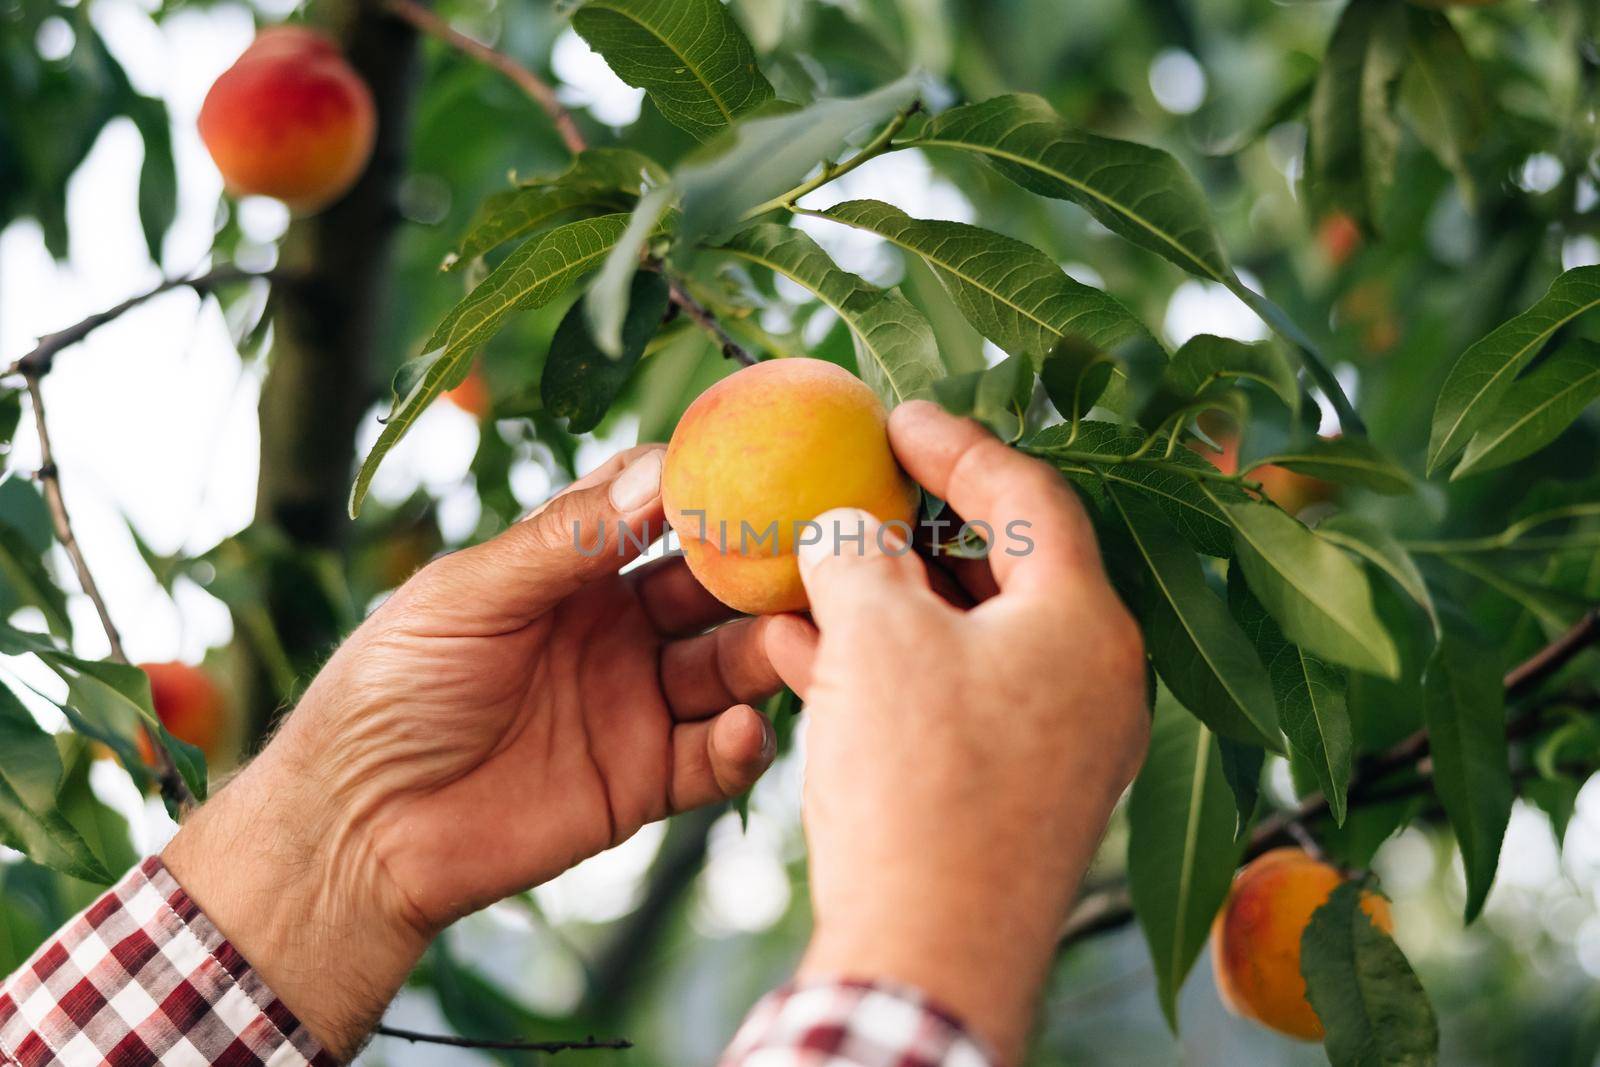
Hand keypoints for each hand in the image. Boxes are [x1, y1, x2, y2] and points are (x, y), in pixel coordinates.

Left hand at [163, 445, 803, 1055]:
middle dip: (761, 569)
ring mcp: (635, 703)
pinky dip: (741, 744)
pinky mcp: (644, 781)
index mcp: (571, 569)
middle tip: (817, 554)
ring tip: (793, 643)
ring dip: (767, 651)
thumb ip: (565, 543)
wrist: (354, 829)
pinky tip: (742, 731)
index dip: (706, 487)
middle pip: (714, 587)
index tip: (761, 466)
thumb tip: (658, 474)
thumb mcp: (469, 596)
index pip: (657, 511)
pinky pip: (713, 758)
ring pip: (728, 666)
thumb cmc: (390, 689)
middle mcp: (617, 627)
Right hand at [781, 402, 1149, 1061]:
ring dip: (887, 604)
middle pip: (1004, 569)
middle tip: (852, 497)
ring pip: (969, 640)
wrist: (929, 961)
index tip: (895, 418)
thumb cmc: (917, 783)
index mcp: (1084, 623)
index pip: (1030, 496)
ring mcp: (1060, 745)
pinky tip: (802, 656)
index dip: (956, 445)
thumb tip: (839, 531)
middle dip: (915, 530)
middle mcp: (1092, 680)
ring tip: (809, 574)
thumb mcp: (874, 638)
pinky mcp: (1017, 797)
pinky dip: (890, 670)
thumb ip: (855, 557)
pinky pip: (955, 702)